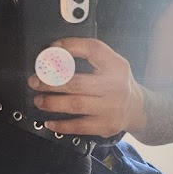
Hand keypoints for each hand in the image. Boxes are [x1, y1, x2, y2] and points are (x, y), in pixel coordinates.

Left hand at [28, 38, 144, 136]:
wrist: (137, 108)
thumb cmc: (116, 83)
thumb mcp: (111, 63)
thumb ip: (89, 55)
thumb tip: (54, 52)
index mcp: (116, 65)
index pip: (93, 49)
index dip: (70, 47)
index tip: (51, 50)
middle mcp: (115, 86)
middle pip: (77, 82)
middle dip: (51, 82)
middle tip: (35, 81)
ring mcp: (111, 108)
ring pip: (75, 105)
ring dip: (52, 102)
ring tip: (39, 100)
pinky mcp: (106, 125)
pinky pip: (79, 126)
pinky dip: (62, 125)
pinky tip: (50, 122)